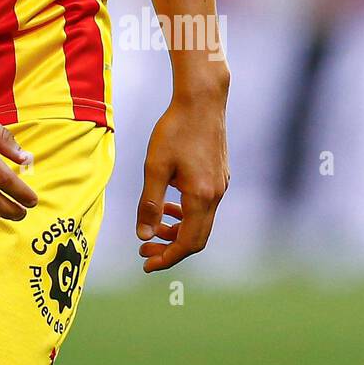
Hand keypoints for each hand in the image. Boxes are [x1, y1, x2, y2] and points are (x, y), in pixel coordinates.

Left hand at [135, 96, 229, 271]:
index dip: (167, 258)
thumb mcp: (155, 166)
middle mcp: (216, 195)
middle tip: (144, 250)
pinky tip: (169, 203)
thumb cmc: (175, 129)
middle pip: (197, 237)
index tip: (146, 264)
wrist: (202, 100)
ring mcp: (220, 185)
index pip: (187, 243)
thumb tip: (143, 237)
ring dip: (177, 230)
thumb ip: (150, 203)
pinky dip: (186, 213)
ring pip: (201, 221)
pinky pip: (204, 206)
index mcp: (201, 197)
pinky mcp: (219, 175)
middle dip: (170, 248)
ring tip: (154, 229)